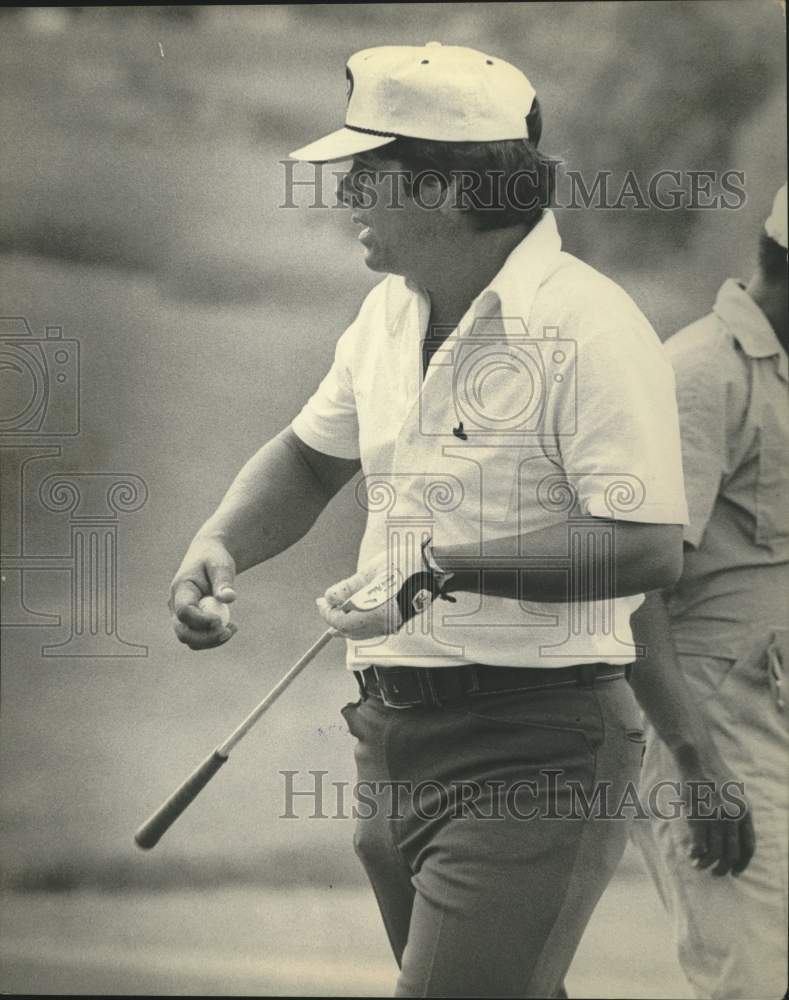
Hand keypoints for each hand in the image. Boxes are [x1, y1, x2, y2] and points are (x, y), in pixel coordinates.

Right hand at [169, 535, 237, 649]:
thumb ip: (223, 581)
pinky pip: (198, 639)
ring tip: (233, 629)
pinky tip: (230, 628)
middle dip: (206, 638)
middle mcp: (175, 605)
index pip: (184, 611)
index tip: (220, 621)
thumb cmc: (214, 558)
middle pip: (183, 632)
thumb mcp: (221, 565)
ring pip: (190, 640)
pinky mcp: (189, 622)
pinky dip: (214, 638)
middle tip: (228, 632)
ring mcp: (180, 615)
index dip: (201, 620)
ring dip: (212, 640)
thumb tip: (229, 598)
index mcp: (180, 588)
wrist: (208, 556)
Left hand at [316, 550, 440, 639]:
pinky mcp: (398, 622)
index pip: (341, 619)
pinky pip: (373, 631)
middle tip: (323, 606)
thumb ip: (348, 588)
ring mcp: (392, 624)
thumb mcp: (371, 572)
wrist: (433, 566)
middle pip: (349, 630)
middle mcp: (384, 624)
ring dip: (345, 626)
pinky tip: (354, 620)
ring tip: (335, 616)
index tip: (320, 601)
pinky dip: (359, 628)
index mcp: (375, 612)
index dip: (327, 612)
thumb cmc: (404, 564)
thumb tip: (329, 598)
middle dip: (334, 619)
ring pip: (361, 634)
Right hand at [677, 750, 755, 876]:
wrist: (696, 757)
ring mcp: (714, 815)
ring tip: (700, 865)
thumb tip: (736, 838)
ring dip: (706, 863)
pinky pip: (698, 843)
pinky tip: (692, 856)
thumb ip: (738, 814)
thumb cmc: (714, 774)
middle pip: (731, 853)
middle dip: (723, 868)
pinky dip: (696, 854)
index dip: (741, 864)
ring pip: (714, 852)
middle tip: (715, 872)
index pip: (748, 847)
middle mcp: (732, 816)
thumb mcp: (736, 793)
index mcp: (745, 811)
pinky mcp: (697, 814)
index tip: (734, 871)